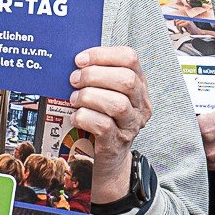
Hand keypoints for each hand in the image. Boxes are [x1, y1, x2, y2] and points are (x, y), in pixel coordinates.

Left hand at [69, 45, 151, 201]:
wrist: (106, 159)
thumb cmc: (101, 120)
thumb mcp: (105, 94)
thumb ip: (97, 76)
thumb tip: (74, 62)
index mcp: (138, 85)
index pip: (130, 59)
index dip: (103, 55)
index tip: (80, 59)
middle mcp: (140, 105)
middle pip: (126, 80)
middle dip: (94, 76)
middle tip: (74, 80)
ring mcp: (130, 126)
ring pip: (116, 103)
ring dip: (89, 97)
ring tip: (74, 100)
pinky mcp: (115, 144)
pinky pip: (102, 126)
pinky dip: (84, 117)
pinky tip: (75, 117)